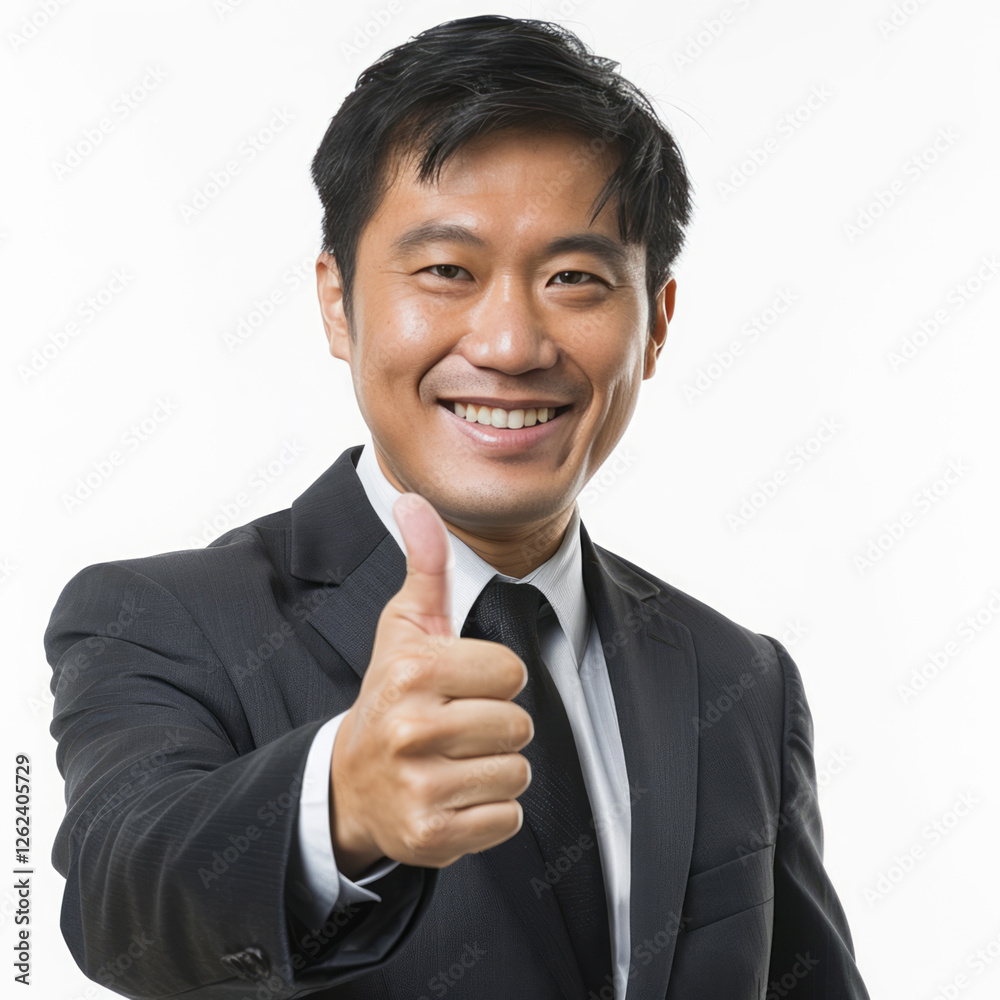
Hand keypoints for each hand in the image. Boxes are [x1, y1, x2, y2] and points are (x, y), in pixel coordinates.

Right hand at [329, 493, 532, 876]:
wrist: (348, 783)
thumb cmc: (390, 695)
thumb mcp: (404, 627)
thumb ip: (423, 563)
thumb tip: (413, 500)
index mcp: (412, 671)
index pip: (512, 673)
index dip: (493, 679)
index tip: (458, 686)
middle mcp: (411, 729)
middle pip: (519, 724)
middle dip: (496, 726)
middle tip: (455, 727)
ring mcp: (419, 786)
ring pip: (517, 773)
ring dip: (494, 769)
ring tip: (452, 761)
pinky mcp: (430, 836)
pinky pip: (506, 821)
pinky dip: (488, 814)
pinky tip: (451, 796)